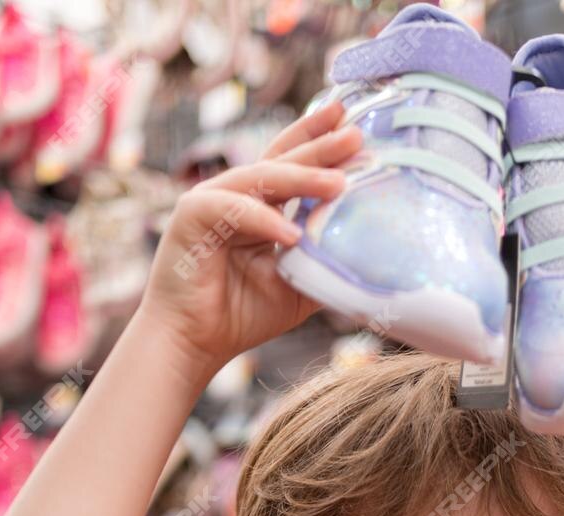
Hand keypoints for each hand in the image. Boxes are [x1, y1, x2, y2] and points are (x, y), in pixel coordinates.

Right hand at [135, 101, 361, 380]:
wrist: (194, 344)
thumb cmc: (241, 315)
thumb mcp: (298, 285)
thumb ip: (325, 262)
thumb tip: (372, 252)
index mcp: (259, 205)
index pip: (292, 162)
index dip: (320, 140)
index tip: (353, 123)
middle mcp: (236, 195)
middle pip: (283, 160)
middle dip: (320, 146)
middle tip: (355, 134)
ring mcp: (211, 200)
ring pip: (262, 179)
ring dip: (301, 179)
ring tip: (338, 183)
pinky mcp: (191, 215)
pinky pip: (235, 211)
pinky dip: (264, 221)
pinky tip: (293, 235)